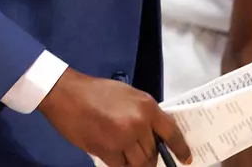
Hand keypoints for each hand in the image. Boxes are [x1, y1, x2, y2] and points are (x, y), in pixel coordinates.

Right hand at [39, 68, 192, 166]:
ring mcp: (122, 138)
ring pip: (139, 163)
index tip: (186, 159)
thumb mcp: (127, 94)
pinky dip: (119, 164)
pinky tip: (112, 155)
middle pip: (153, 152)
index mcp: (146, 107)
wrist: (65, 93)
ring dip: (134, 162)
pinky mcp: (106, 150)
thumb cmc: (95, 91)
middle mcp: (138, 123)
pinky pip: (121, 166)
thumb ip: (142, 113)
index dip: (180, 148)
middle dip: (149, 156)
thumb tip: (153, 135)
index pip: (172, 133)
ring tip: (125, 155)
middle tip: (140, 153)